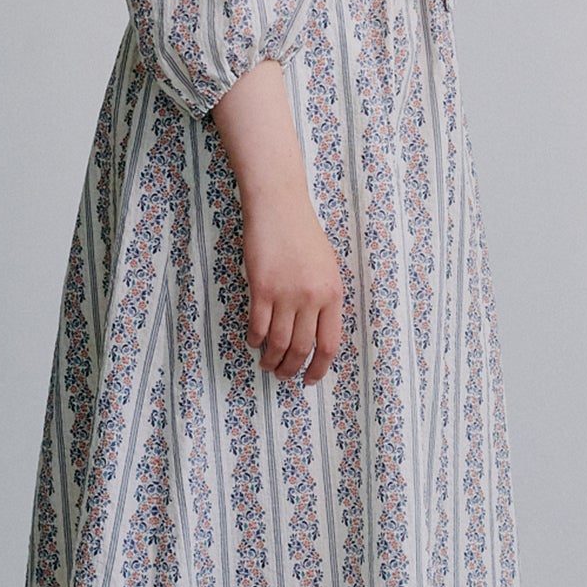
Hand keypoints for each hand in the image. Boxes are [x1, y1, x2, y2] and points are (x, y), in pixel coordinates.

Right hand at [239, 189, 344, 384]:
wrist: (279, 207)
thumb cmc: (303, 234)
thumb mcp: (327, 267)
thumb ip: (324, 299)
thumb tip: (316, 332)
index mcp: (333, 294)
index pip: (329, 344)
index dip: (319, 368)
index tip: (310, 379)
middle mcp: (312, 298)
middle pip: (302, 349)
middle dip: (291, 369)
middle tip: (283, 376)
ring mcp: (286, 294)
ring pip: (279, 343)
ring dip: (271, 359)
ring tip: (267, 364)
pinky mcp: (261, 288)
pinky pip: (258, 326)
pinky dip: (255, 339)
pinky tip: (253, 342)